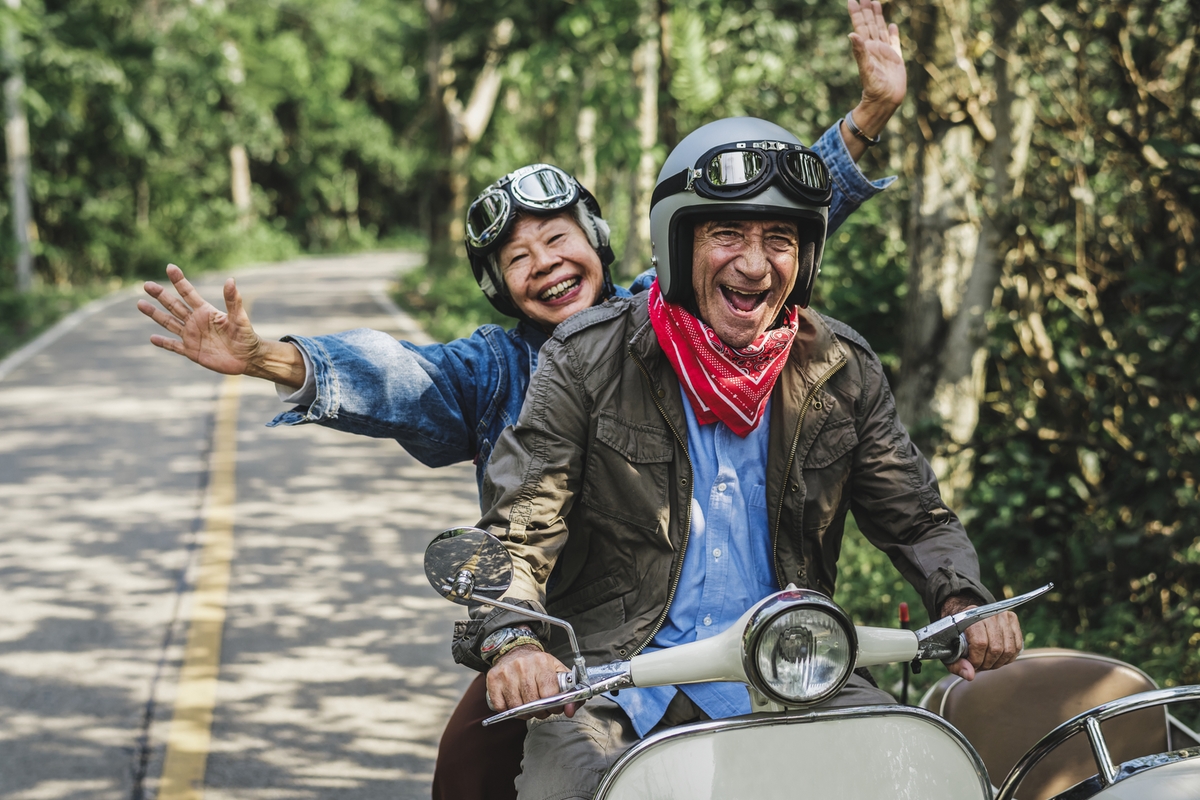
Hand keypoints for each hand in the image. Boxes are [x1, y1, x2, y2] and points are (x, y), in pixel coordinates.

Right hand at [139, 264, 303, 386]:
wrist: (248, 358)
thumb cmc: (246, 336)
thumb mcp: (239, 318)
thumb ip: (233, 300)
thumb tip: (231, 280)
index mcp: (206, 312)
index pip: (189, 293)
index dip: (179, 281)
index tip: (170, 267)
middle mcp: (196, 322)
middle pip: (174, 306)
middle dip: (160, 295)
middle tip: (146, 284)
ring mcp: (192, 336)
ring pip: (169, 323)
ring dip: (155, 314)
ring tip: (140, 303)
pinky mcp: (191, 352)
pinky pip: (174, 346)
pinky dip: (163, 343)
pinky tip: (152, 338)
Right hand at [486, 646, 581, 718]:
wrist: (515, 650)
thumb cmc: (539, 665)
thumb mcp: (558, 672)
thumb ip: (571, 692)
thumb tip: (570, 711)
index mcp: (542, 662)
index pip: (549, 694)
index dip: (554, 706)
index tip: (555, 707)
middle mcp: (522, 665)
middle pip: (532, 703)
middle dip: (540, 711)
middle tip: (542, 709)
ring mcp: (506, 673)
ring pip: (516, 707)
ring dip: (524, 713)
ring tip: (529, 707)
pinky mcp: (493, 679)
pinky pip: (501, 706)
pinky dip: (508, 710)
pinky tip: (515, 702)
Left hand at [847, 1, 905, 130]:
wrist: (886, 101)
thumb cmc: (874, 88)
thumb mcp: (865, 69)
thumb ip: (859, 52)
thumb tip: (851, 34)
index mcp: (866, 48)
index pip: (860, 26)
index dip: (856, 13)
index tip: (852, 0)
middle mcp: (874, 47)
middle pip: (870, 24)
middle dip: (867, 10)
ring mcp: (885, 52)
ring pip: (880, 29)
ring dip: (877, 17)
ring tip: (875, 3)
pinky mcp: (895, 58)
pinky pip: (893, 42)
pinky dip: (892, 33)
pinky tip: (891, 25)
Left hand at [940, 595, 1023, 680]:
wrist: (964, 615)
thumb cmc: (956, 633)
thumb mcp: (949, 649)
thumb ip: (957, 664)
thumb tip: (970, 676)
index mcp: (969, 617)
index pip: (980, 643)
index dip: (977, 660)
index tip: (971, 664)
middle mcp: (988, 613)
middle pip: (996, 648)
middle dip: (987, 664)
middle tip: (979, 665)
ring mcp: (1002, 615)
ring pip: (1009, 649)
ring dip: (998, 662)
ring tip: (988, 662)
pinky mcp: (1012, 619)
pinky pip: (1017, 646)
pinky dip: (1008, 658)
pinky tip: (998, 658)